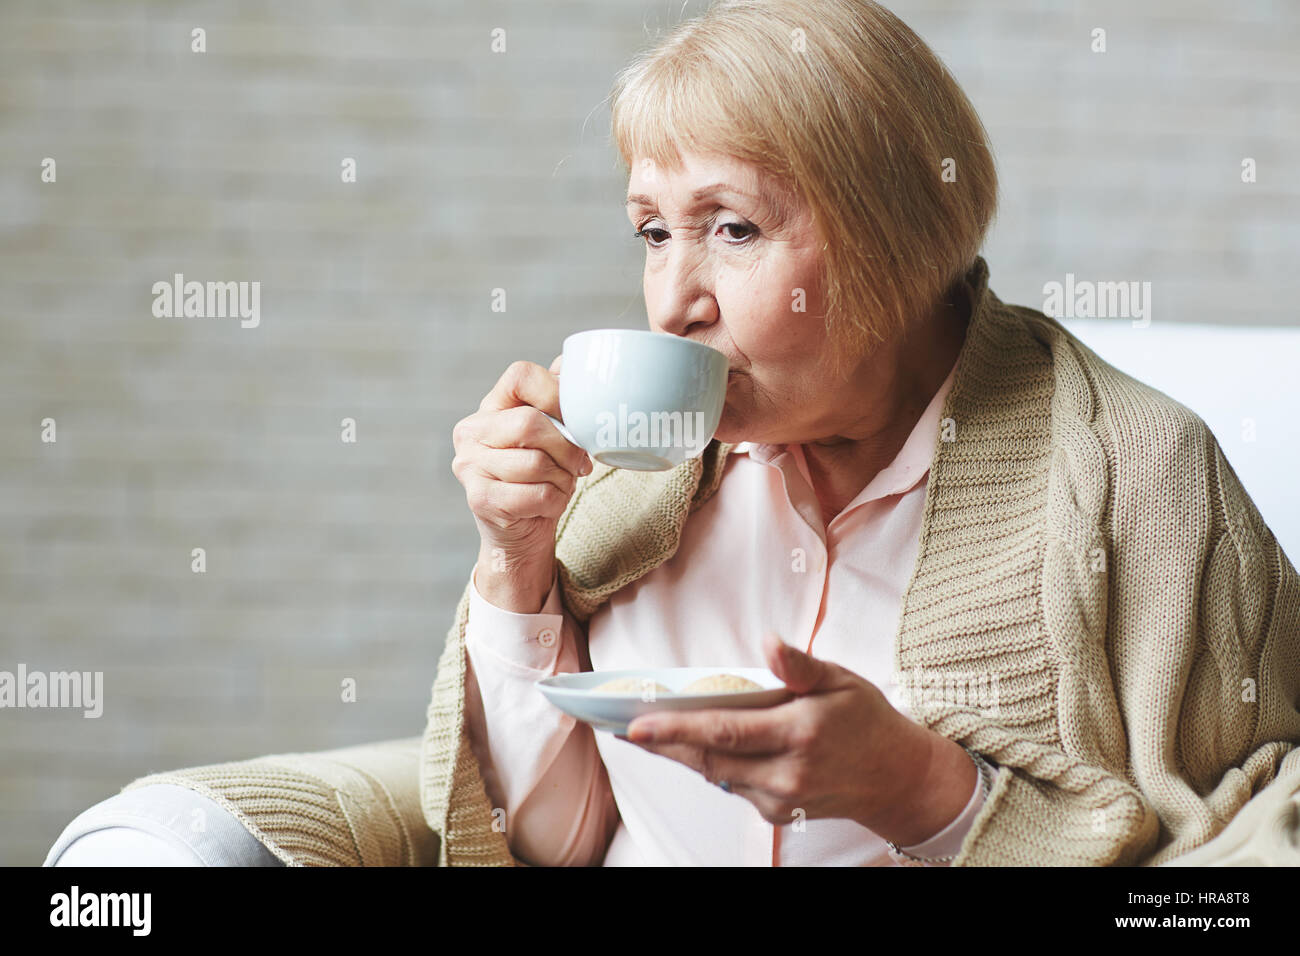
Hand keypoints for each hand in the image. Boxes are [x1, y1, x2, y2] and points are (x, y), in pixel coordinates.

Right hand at [452, 355, 592, 611]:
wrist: (520, 532)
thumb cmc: (541, 476)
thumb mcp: (551, 434)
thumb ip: (559, 398)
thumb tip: (576, 362)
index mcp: (490, 407)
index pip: (521, 375)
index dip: (556, 392)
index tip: (576, 418)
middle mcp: (470, 431)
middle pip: (530, 423)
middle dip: (567, 447)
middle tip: (581, 463)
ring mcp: (469, 466)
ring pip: (535, 463)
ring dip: (562, 478)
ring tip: (562, 483)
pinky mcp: (479, 499)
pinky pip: (535, 494)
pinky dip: (555, 500)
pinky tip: (550, 502)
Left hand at [622, 632, 972, 843]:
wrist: (898, 778)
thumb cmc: (867, 720)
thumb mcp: (840, 679)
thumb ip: (799, 665)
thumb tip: (768, 643)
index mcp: (799, 734)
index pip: (724, 732)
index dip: (675, 730)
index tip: (636, 724)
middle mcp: (786, 773)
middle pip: (708, 758)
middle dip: (662, 743)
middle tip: (619, 726)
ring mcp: (780, 798)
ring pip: (715, 774)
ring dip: (680, 754)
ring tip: (644, 732)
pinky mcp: (777, 813)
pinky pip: (732, 785)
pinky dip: (710, 764)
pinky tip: (690, 746)